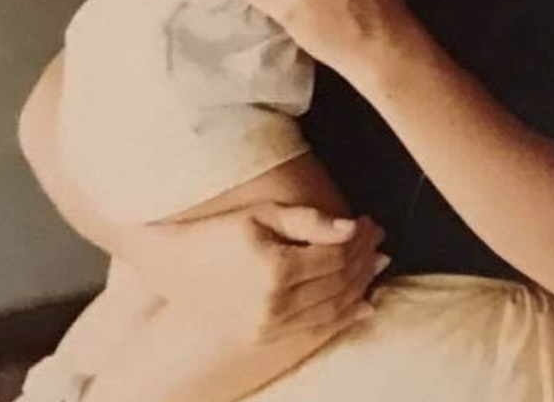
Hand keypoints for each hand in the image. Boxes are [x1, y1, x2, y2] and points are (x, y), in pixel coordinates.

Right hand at [139, 202, 385, 344]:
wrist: (174, 263)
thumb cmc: (221, 230)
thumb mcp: (264, 214)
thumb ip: (310, 220)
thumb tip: (352, 227)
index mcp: (276, 271)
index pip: (335, 256)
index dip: (359, 239)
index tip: (370, 222)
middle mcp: (274, 306)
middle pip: (338, 282)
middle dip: (364, 258)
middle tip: (378, 237)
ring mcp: (268, 328)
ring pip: (331, 308)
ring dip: (359, 286)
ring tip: (377, 263)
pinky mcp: (262, 339)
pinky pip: (314, 329)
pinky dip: (343, 316)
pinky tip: (364, 303)